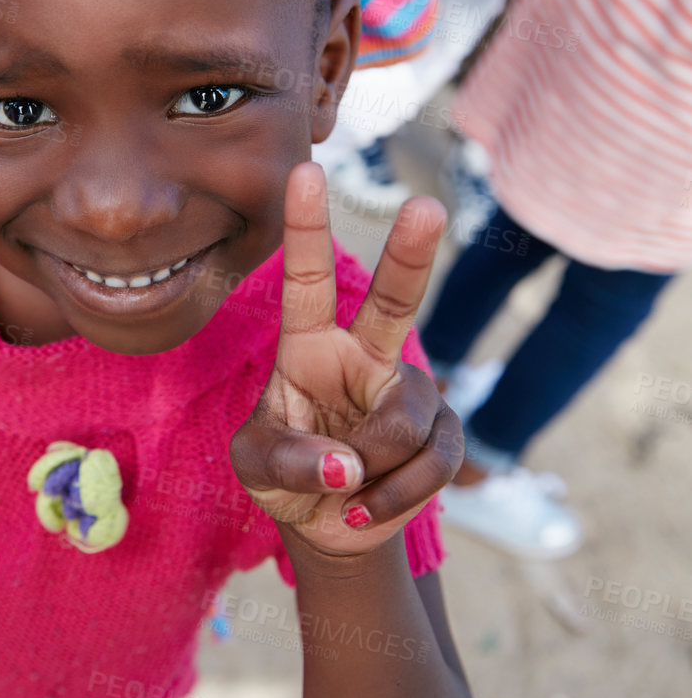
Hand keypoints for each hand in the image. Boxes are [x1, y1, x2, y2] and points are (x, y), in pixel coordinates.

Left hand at [230, 164, 461, 556]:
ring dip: (367, 470)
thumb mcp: (255, 469)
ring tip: (342, 492)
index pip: (306, 280)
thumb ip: (288, 461)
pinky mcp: (442, 435)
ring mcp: (409, 393)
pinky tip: (364, 509)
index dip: (307, 227)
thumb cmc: (282, 476)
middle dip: (411, 255)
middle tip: (426, 207)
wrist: (326, 525)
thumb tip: (345, 466)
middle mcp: (364, 356)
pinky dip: (390, 498)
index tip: (307, 171)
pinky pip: (427, 464)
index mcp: (309, 345)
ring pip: (403, 422)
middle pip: (396, 300)